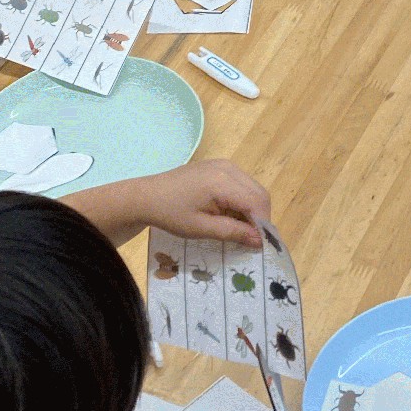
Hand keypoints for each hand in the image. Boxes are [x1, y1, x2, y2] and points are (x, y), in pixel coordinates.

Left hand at [135, 158, 270, 246]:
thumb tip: (259, 240)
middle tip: (250, 239)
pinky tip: (229, 214)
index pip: (257, 202)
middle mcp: (228, 168)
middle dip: (259, 217)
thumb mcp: (201, 228)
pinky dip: (242, 200)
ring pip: (253, 188)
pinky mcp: (219, 166)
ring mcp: (224, 164)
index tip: (260, 245)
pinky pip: (242, 183)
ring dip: (251, 209)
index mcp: (222, 182)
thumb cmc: (171, 214)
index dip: (263, 224)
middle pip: (259, 193)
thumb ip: (232, 232)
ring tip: (238, 228)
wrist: (146, 196)